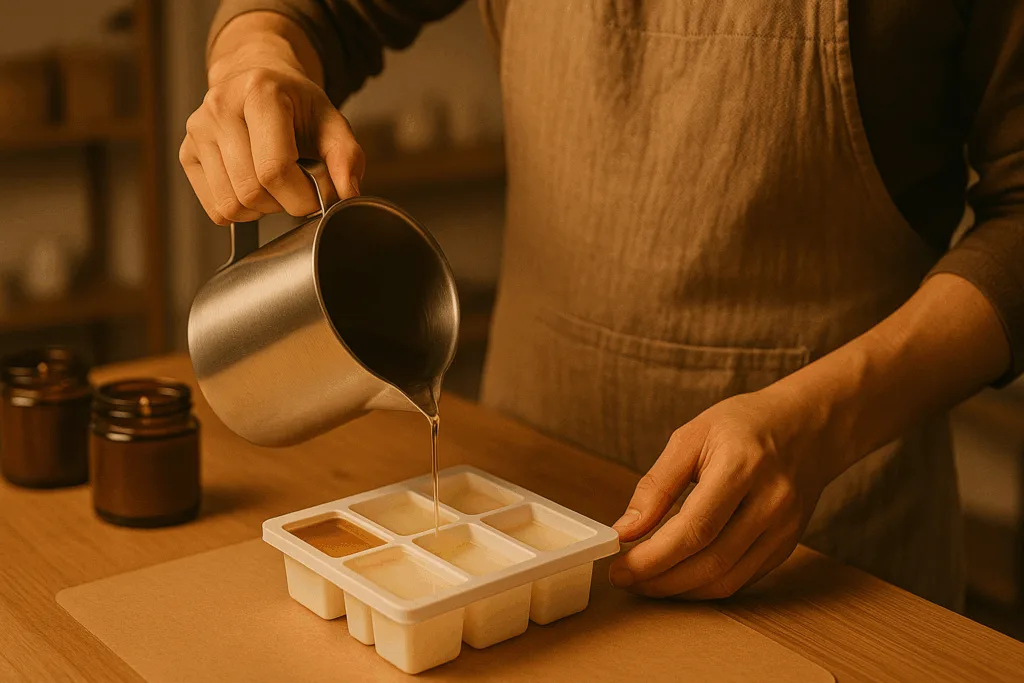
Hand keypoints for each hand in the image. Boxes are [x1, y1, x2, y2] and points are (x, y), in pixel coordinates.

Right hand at [180, 19, 363, 225]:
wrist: (256, 77)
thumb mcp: (331, 120)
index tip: (318, 195)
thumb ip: (347, 156)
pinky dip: (242, 211)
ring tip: (276, 184)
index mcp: (259, 92)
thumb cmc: (295, 102)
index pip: (274, 170)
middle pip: (252, 192)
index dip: (302, 197)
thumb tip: (347, 193)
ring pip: (232, 206)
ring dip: (263, 209)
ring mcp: (198, 131)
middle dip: (285, 204)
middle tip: (298, 187)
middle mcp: (220, 108)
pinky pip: (216, 209)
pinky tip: (254, 187)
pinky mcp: (187, 154)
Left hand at [608, 388, 828, 598]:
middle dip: (660, 579)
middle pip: (710, 561)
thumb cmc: (743, 425)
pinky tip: (677, 577)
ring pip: (726, 580)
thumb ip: (656, 485)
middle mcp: (770, 502)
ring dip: (679, 590)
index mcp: (742, 467)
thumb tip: (625, 529)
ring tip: (645, 582)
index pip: (693, 529)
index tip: (619, 567)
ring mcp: (784, 529)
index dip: (652, 557)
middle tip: (624, 578)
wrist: (807, 428)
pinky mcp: (787, 546)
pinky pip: (741, 580)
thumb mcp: (691, 436)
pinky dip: (704, 586)